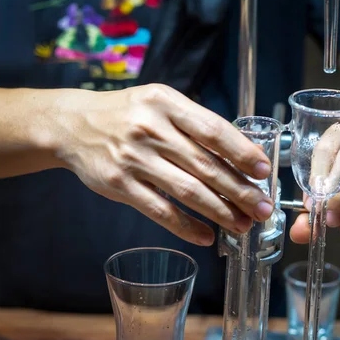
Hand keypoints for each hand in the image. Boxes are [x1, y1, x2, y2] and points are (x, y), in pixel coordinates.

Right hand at [54, 84, 273, 245]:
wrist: (74, 124)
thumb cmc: (128, 114)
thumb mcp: (160, 103)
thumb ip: (194, 123)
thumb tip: (240, 156)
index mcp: (167, 104)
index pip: (214, 130)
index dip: (243, 153)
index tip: (264, 171)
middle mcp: (151, 129)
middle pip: (206, 166)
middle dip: (240, 191)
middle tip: (263, 208)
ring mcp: (134, 159)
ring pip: (187, 191)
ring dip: (220, 212)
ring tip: (243, 225)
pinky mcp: (119, 185)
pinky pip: (160, 211)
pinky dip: (186, 226)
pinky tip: (206, 236)